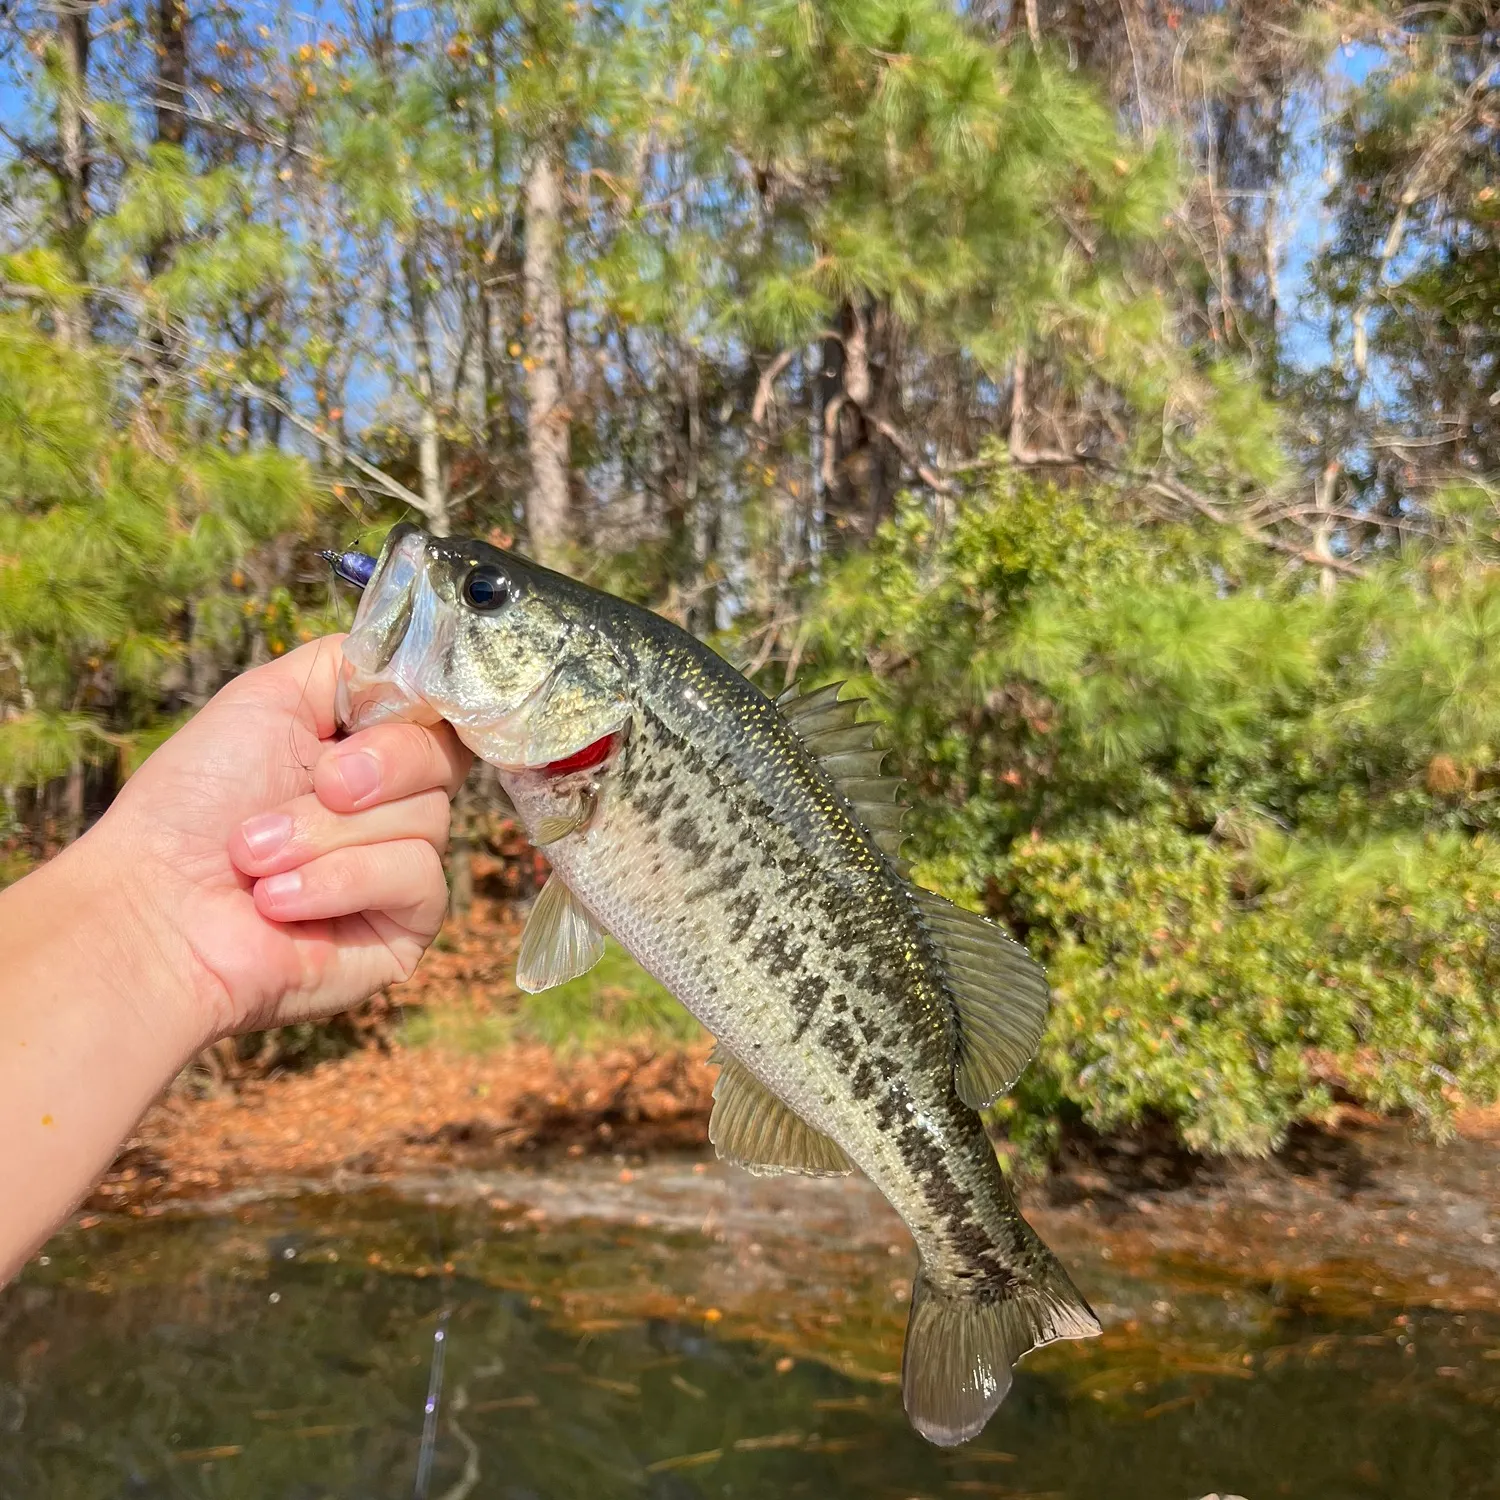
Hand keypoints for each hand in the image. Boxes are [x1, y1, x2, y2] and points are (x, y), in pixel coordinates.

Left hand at [86, 635, 472, 1043]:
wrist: (153, 907)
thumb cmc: (192, 806)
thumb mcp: (266, 698)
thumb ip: (351, 665)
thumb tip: (419, 664)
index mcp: (366, 748)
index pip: (439, 713)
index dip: (422, 708)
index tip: (371, 717)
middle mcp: (392, 805)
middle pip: (443, 759)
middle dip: (371, 769)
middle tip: (315, 787)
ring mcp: (402, 868)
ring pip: (430, 820)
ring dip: (328, 835)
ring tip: (259, 860)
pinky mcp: (406, 928)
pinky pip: (418, 878)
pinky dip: (341, 880)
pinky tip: (280, 901)